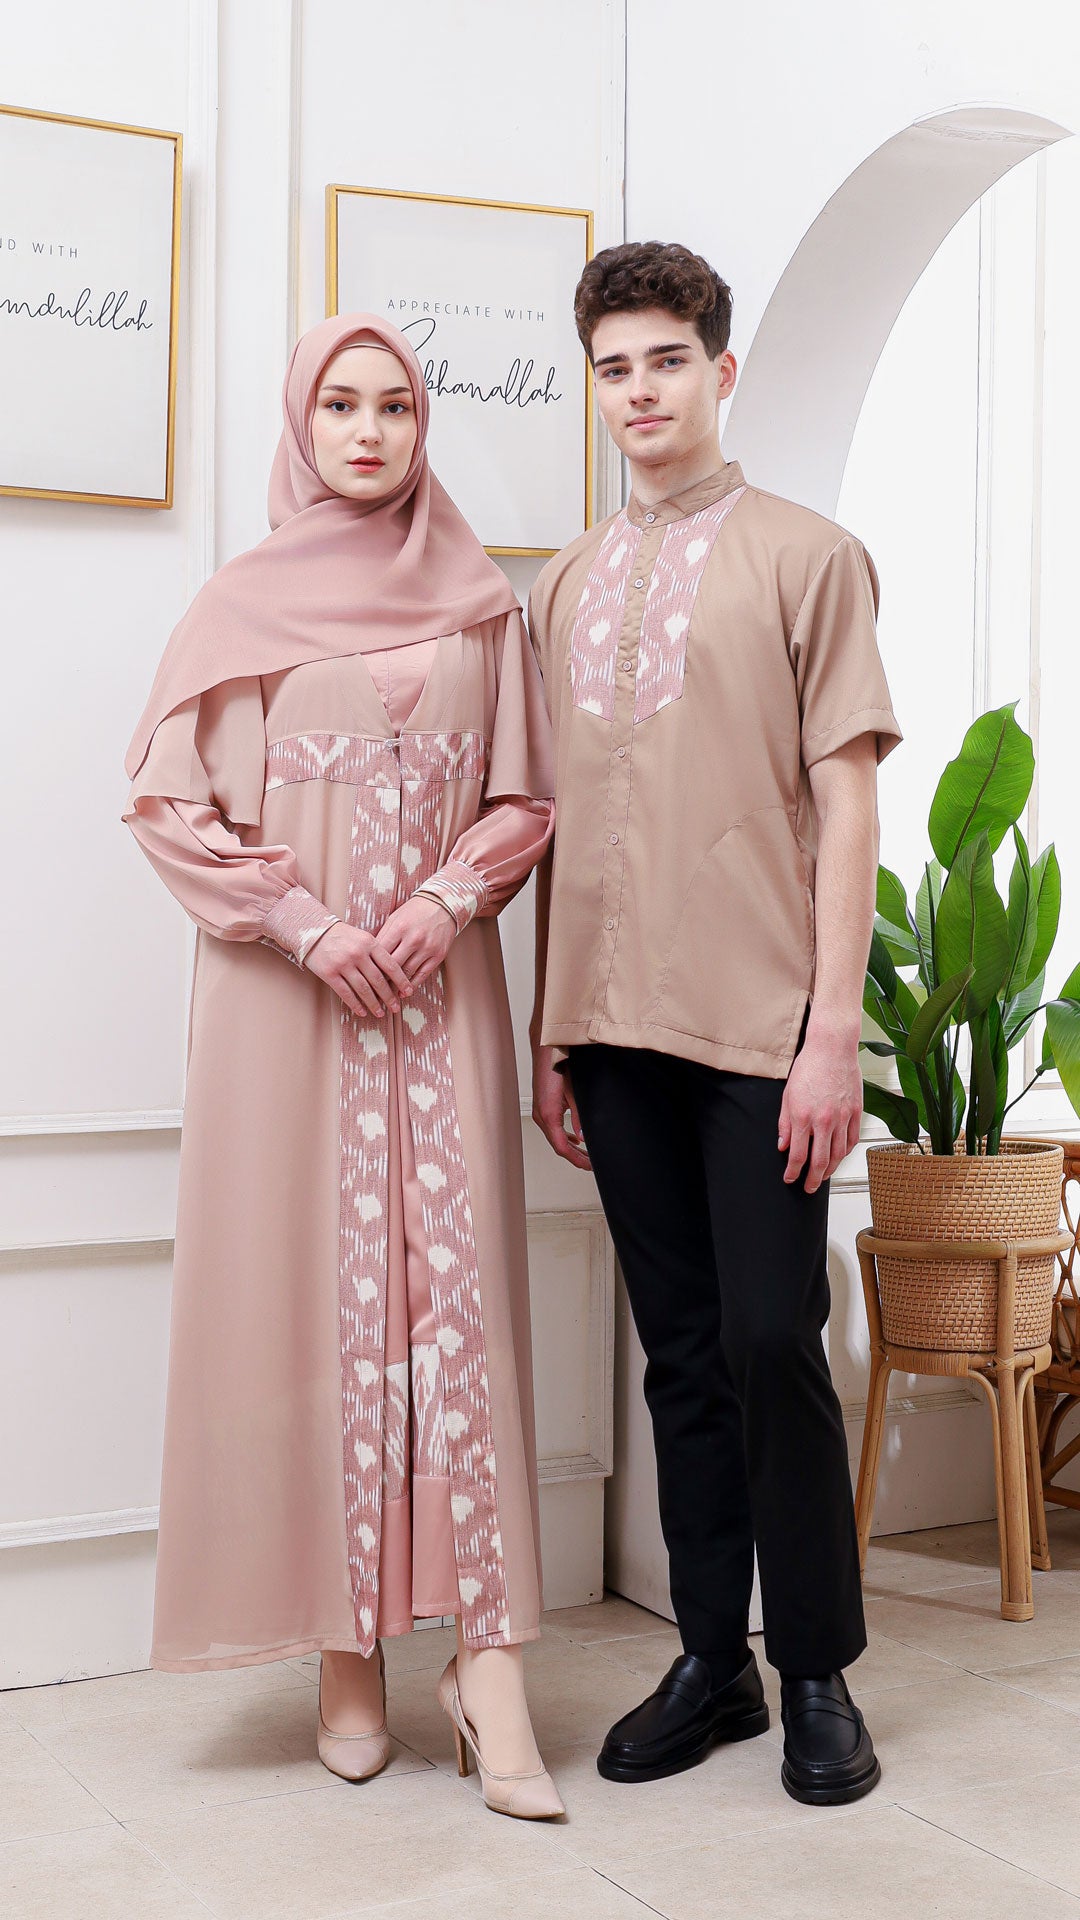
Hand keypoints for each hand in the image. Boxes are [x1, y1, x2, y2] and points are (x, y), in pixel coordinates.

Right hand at [304, 920, 411, 1018]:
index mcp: (369, 943)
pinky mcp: (330, 974)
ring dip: (374, 1004)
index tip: (408, 992)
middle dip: (389, 996)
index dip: (401, 980)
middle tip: (396, 1007)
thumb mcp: (362, 936)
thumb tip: (394, 972)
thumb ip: (377, 951)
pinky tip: (362, 1012)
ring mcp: (343, 964)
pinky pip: (346, 993)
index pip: (390, 965)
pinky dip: (356, 1004)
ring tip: (380, 1013)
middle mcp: (358, 954)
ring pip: (363, 989)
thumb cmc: (342, 935)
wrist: (313, 931)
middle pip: (378, 980)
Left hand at [376, 895, 456, 987]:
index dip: (371, 967)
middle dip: (381, 980)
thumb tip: (369, 957)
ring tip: (385, 995)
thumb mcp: (395, 918)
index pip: (381, 953)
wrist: (443, 905)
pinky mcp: (438, 955)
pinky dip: (412, 985)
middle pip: (393, 966)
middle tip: (371, 991)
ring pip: (407, 973)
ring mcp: (427, 948)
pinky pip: (423, 974)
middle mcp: (413, 939)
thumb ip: (383, 936)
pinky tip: (404, 992)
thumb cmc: (414, 911)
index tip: (363, 977)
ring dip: (395, 986)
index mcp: (399, 928)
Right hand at [532, 1046, 590, 1170]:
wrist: (547, 1047)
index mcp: (549, 1114)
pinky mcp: (543, 1105)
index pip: (562, 1146)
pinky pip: (553, 1127)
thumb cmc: (558, 1064)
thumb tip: (583, 1136)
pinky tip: (575, 1136)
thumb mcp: (575, 1093)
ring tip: (586, 1154)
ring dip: (570, 1147)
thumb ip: (579, 1117)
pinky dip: (564, 1136)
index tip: (589, 1165)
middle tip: (591, 1163)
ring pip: (555, 1137)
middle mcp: (542, 1115)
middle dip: (575, 1156)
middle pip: (558, 1145)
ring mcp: (540, 1111)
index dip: (576, 1159)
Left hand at [777, 1026, 861, 1192]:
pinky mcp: (856, 1112)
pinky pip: (852, 1140)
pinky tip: (839, 1157)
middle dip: (812, 1179)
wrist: (832, 1048)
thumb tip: (783, 1145)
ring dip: (830, 1170)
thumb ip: (784, 1123)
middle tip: (808, 1188)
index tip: (790, 1178)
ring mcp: (842, 1117)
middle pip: (820, 1161)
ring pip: (839, 1154)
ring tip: (823, 1177)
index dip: (793, 1172)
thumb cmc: (808, 1067)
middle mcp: (824, 1120)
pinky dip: (845, 1153)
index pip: (798, 1155)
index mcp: (803, 1116)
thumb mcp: (787, 1095)